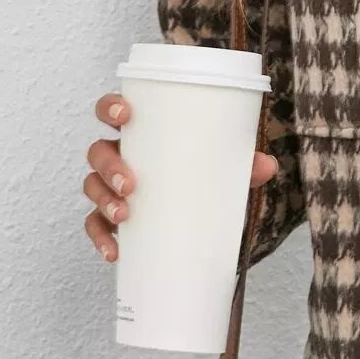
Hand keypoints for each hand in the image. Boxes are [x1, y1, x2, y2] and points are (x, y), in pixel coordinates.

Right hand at [83, 91, 278, 262]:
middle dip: (109, 166)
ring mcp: (112, 188)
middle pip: (98, 152)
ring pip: (92, 187)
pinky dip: (101, 238)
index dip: (110, 107)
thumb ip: (245, 165)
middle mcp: (121, 157)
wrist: (203, 220)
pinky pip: (95, 226)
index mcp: (142, 134)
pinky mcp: (111, 219)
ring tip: (125, 216)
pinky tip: (115, 251)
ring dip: (104, 200)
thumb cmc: (203, 178)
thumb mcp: (225, 169)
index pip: (113, 111)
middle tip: (132, 185)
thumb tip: (267, 166)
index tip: (125, 114)